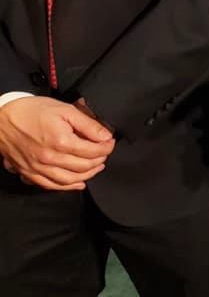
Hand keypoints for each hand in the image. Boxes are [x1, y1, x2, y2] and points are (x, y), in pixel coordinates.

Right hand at [0, 96, 114, 190]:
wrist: (1, 119)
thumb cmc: (32, 111)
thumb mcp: (64, 110)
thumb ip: (88, 124)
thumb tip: (106, 136)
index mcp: (61, 142)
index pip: (93, 151)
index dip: (107, 147)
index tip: (110, 142)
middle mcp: (50, 159)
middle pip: (84, 167)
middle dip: (100, 160)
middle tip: (104, 152)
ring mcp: (39, 169)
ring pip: (70, 180)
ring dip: (88, 175)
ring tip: (97, 166)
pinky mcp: (30, 173)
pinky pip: (52, 186)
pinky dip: (68, 186)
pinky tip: (78, 183)